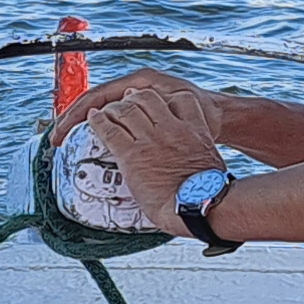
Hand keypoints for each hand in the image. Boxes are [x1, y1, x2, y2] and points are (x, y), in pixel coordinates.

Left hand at [75, 74, 229, 234]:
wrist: (199, 205)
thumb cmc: (207, 193)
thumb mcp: (210, 162)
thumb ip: (198, 154)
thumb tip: (193, 166)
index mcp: (194, 130)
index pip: (181, 99)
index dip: (165, 98)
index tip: (156, 101)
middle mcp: (171, 129)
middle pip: (148, 98)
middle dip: (133, 98)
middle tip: (125, 105)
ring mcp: (150, 140)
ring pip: (126, 110)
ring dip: (113, 109)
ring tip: (105, 112)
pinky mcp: (131, 155)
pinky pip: (109, 130)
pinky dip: (98, 122)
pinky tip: (93, 119)